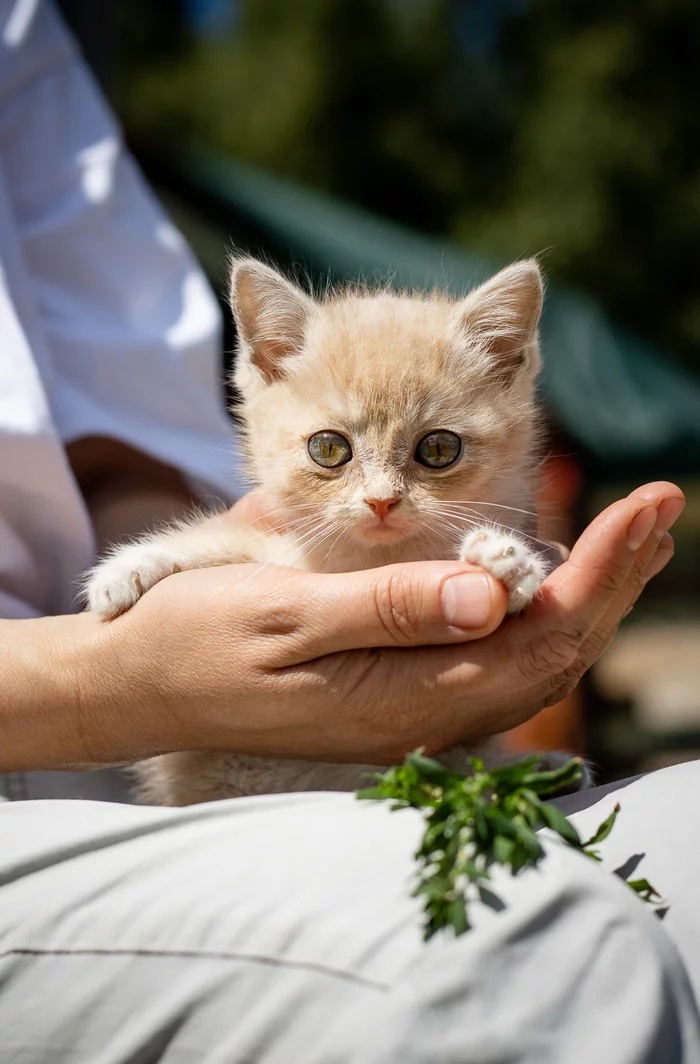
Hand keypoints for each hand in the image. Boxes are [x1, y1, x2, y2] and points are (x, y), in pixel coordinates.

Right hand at [80, 482, 681, 766]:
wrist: (143, 683)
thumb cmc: (199, 641)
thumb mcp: (284, 614)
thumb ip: (388, 608)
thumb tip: (497, 595)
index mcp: (401, 694)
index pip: (536, 637)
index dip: (600, 571)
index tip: (644, 504)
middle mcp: (422, 708)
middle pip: (550, 649)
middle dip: (615, 576)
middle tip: (665, 506)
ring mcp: (411, 701)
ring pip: (528, 652)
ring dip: (588, 589)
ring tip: (636, 531)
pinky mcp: (395, 685)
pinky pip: (490, 652)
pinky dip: (538, 603)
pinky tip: (549, 565)